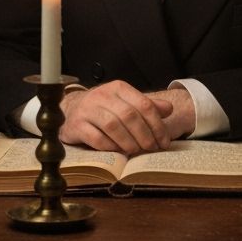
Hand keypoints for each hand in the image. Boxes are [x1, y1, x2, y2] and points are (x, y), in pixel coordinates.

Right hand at [60, 80, 189, 154]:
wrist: (72, 110)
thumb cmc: (105, 109)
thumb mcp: (126, 102)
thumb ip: (147, 105)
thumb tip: (169, 109)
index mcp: (118, 88)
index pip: (143, 104)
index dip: (157, 125)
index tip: (164, 142)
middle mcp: (102, 95)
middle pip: (129, 115)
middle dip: (144, 135)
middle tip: (151, 148)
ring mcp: (87, 110)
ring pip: (113, 126)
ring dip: (129, 142)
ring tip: (136, 151)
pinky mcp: (76, 125)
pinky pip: (97, 139)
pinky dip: (111, 147)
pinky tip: (118, 152)